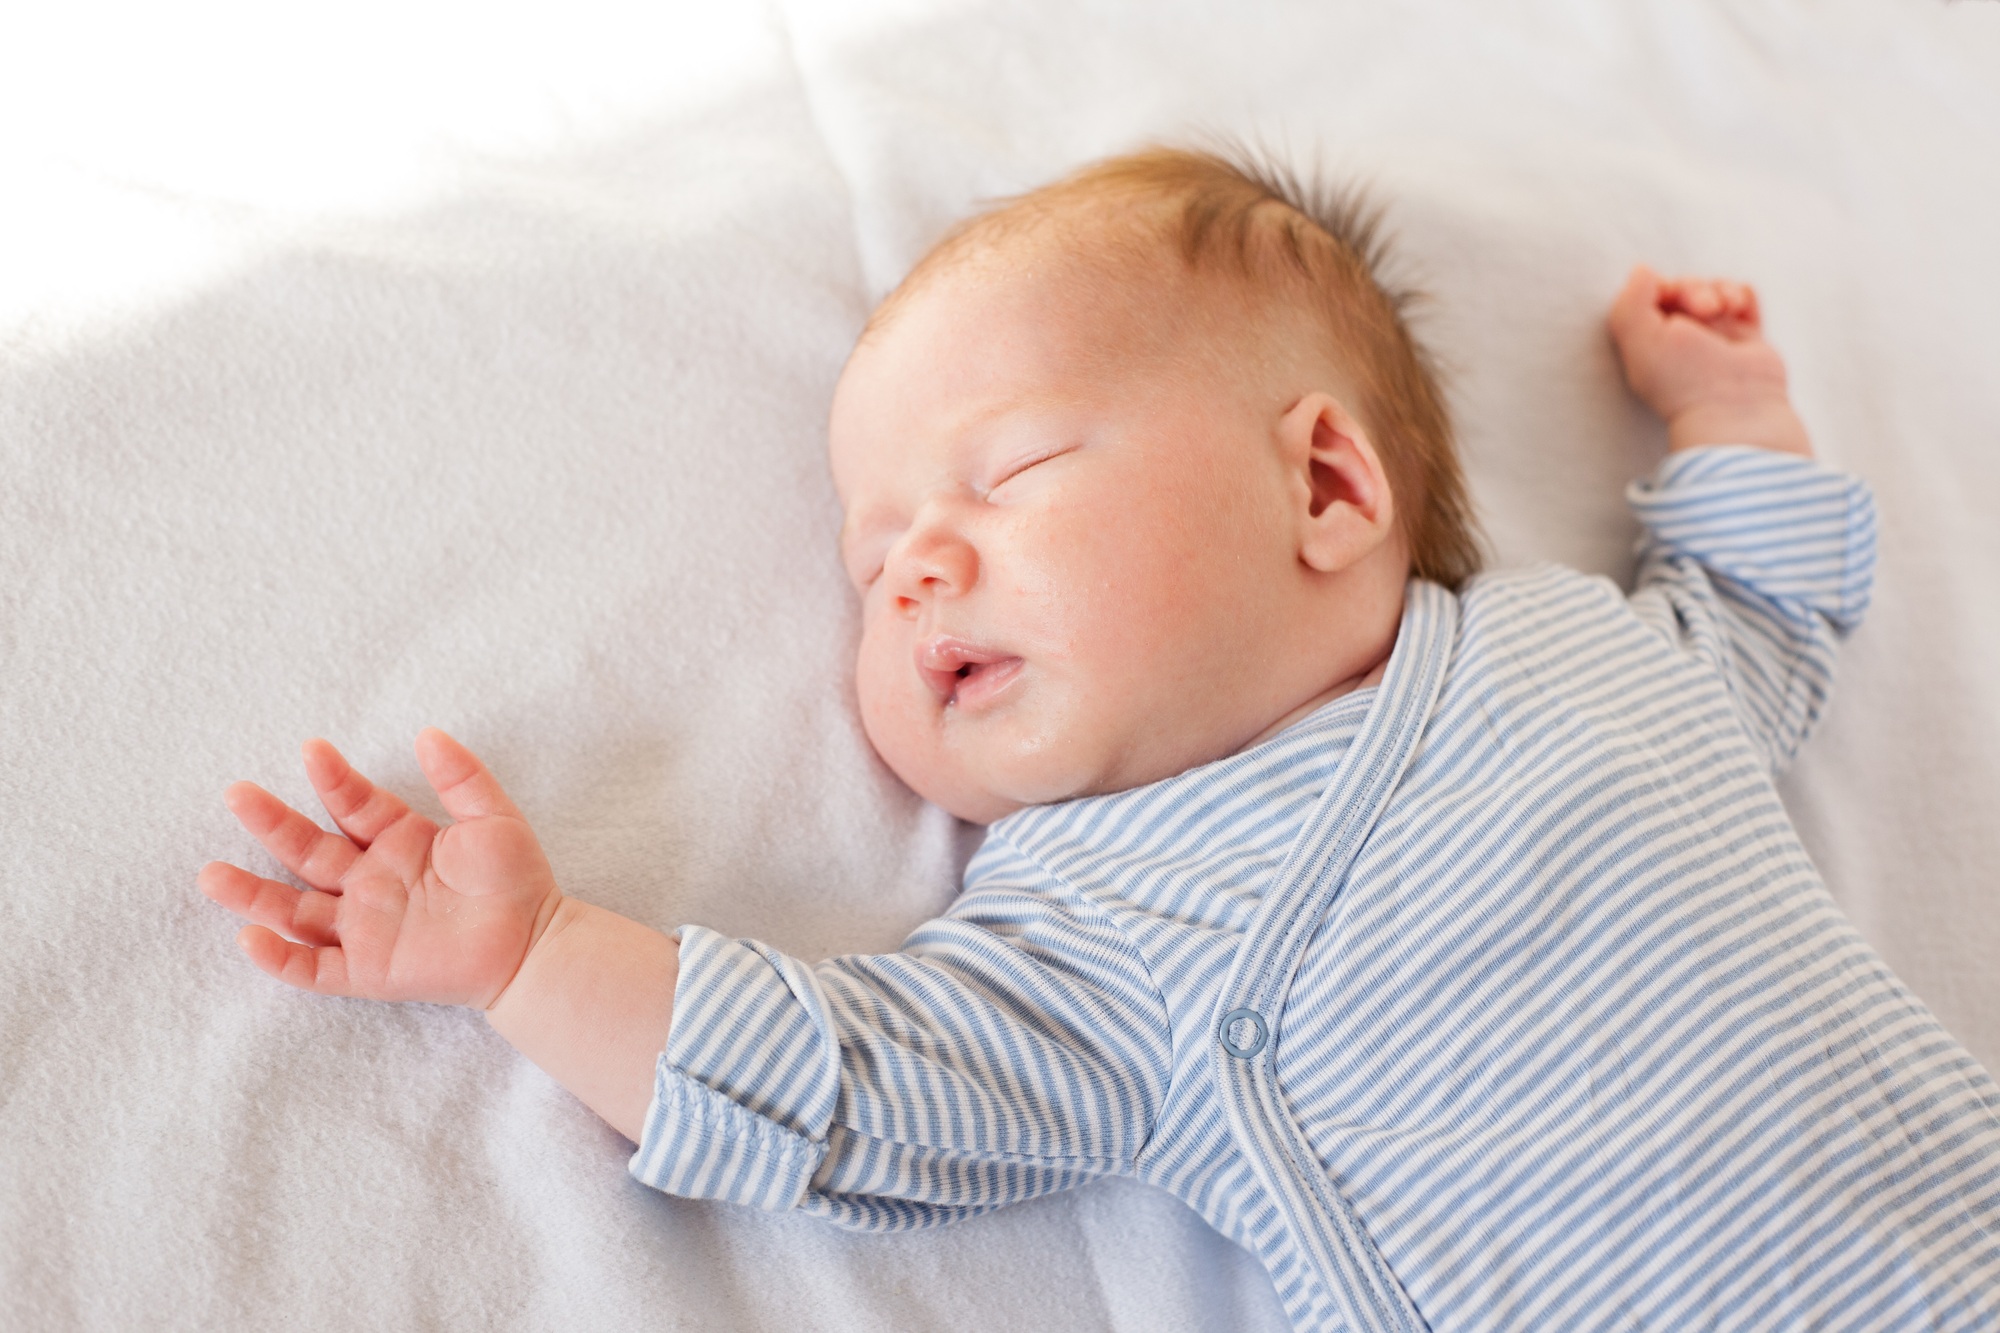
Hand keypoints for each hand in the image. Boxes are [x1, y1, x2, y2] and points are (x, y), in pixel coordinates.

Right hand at [199, 728, 561, 1008]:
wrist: (534, 945)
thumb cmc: (516, 880)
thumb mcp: (492, 818)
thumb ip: (460, 777)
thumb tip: (427, 732)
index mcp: (396, 842)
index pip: (353, 806)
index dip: (333, 780)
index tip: (314, 750)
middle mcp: (370, 882)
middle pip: (308, 852)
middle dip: (272, 825)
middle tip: (236, 793)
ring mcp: (363, 927)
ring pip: (294, 910)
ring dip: (252, 894)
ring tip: (210, 874)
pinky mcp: (367, 970)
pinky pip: (313, 968)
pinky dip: (280, 958)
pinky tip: (249, 939)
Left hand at [1608, 265, 1810, 455]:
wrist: (1734, 408)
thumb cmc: (1682, 380)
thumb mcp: (1640, 340)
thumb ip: (1630, 301)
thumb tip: (1643, 268)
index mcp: (1650, 341)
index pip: (1652, 293)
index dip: (1662, 287)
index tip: (1670, 301)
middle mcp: (1682, 339)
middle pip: (1686, 286)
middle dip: (1694, 288)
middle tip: (1703, 309)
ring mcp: (1717, 337)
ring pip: (1716, 288)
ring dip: (1720, 289)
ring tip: (1722, 309)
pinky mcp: (1749, 337)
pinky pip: (1745, 297)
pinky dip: (1742, 294)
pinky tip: (1739, 308)